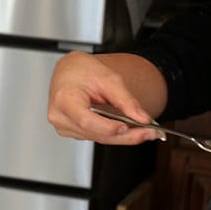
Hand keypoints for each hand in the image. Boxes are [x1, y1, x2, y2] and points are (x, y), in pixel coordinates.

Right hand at [47, 51, 161, 144]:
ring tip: (144, 130)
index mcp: (64, 100)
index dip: (108, 127)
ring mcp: (64, 127)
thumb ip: (126, 100)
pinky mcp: (71, 131)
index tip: (128, 127)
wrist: (70, 70)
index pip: (86, 121)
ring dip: (122, 137)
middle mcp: (60, 117)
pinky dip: (112, 134)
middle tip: (150, 133)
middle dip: (126, 136)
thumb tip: (142, 118)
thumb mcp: (108, 78)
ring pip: (98, 138)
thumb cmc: (82, 70)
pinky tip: (127, 129)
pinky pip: (95, 137)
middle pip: (96, 134)